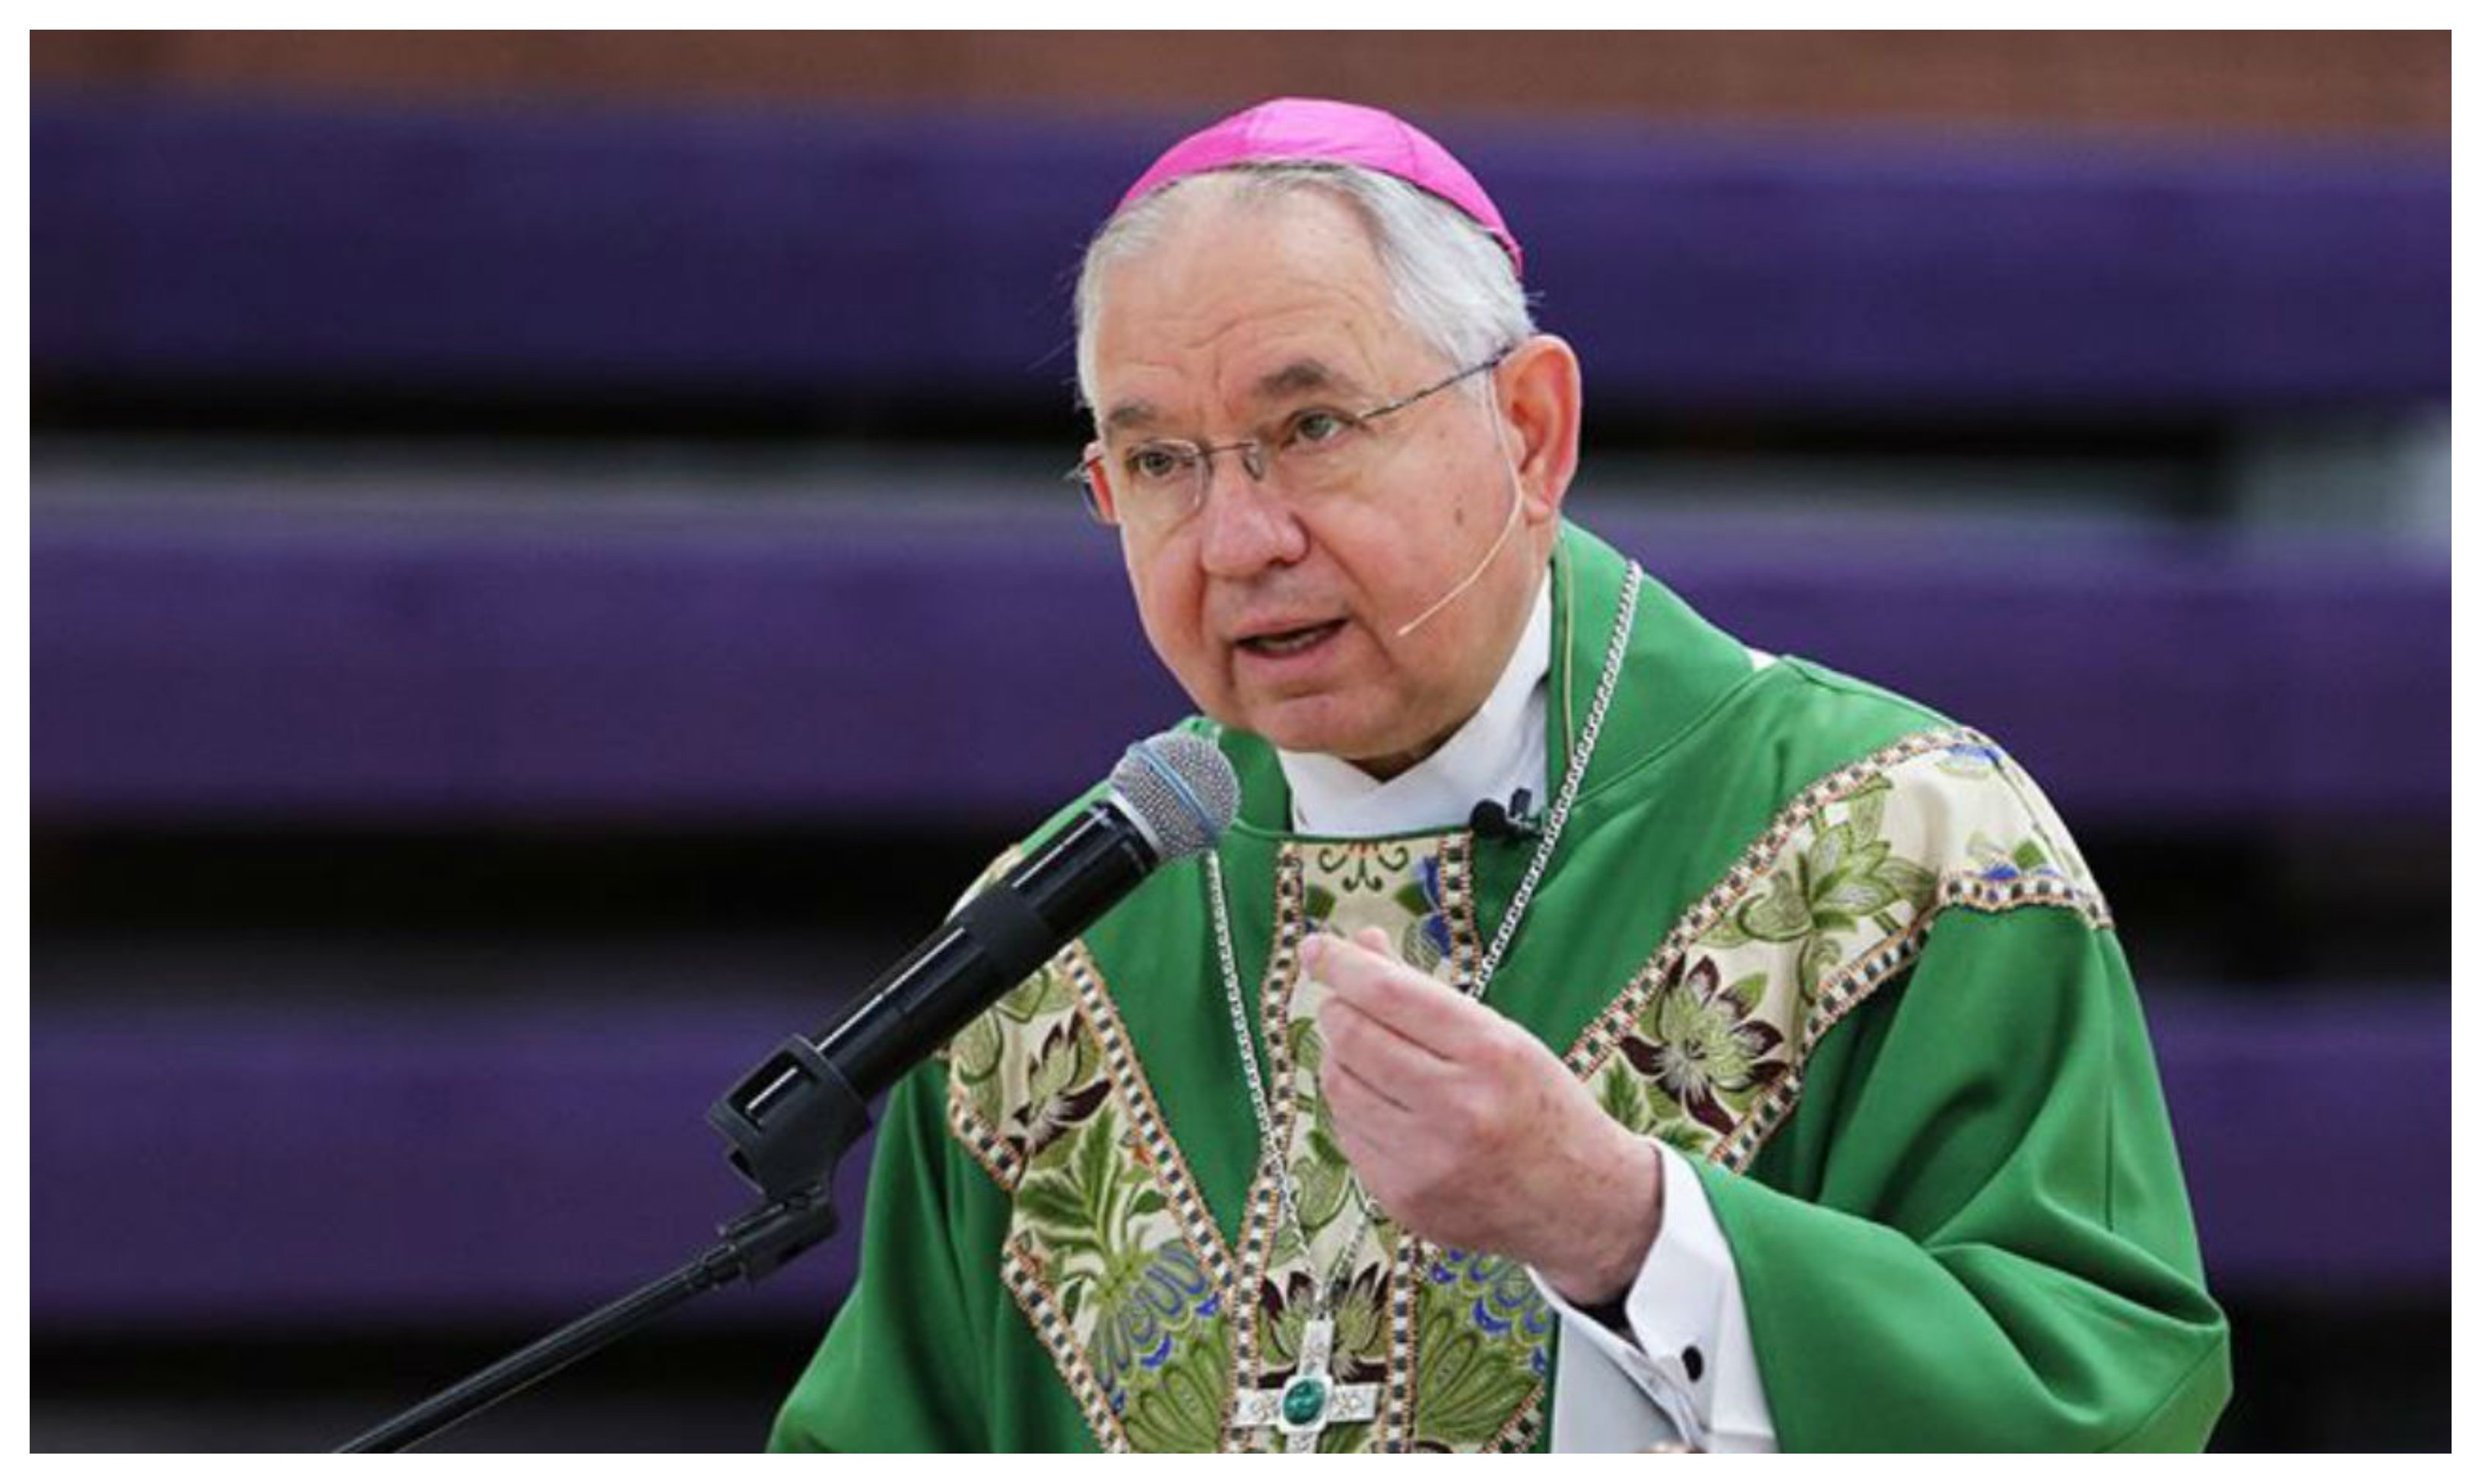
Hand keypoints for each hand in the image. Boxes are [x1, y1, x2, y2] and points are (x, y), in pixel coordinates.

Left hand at [1303, 927, 1663, 1304]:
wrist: (1580, 1204)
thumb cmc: (1537, 1104)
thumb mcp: (1500, 1035)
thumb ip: (1424, 991)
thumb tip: (1359, 944)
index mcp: (1491, 1054)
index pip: (1388, 994)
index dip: (1341, 965)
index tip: (1315, 948)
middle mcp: (1459, 1109)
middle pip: (1353, 1037)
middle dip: (1339, 1010)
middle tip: (1346, 1003)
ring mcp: (1427, 1161)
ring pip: (1338, 1086)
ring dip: (1340, 1059)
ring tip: (1367, 1053)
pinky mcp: (1404, 1199)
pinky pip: (1347, 1134)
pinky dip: (1353, 1108)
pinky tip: (1383, 1104)